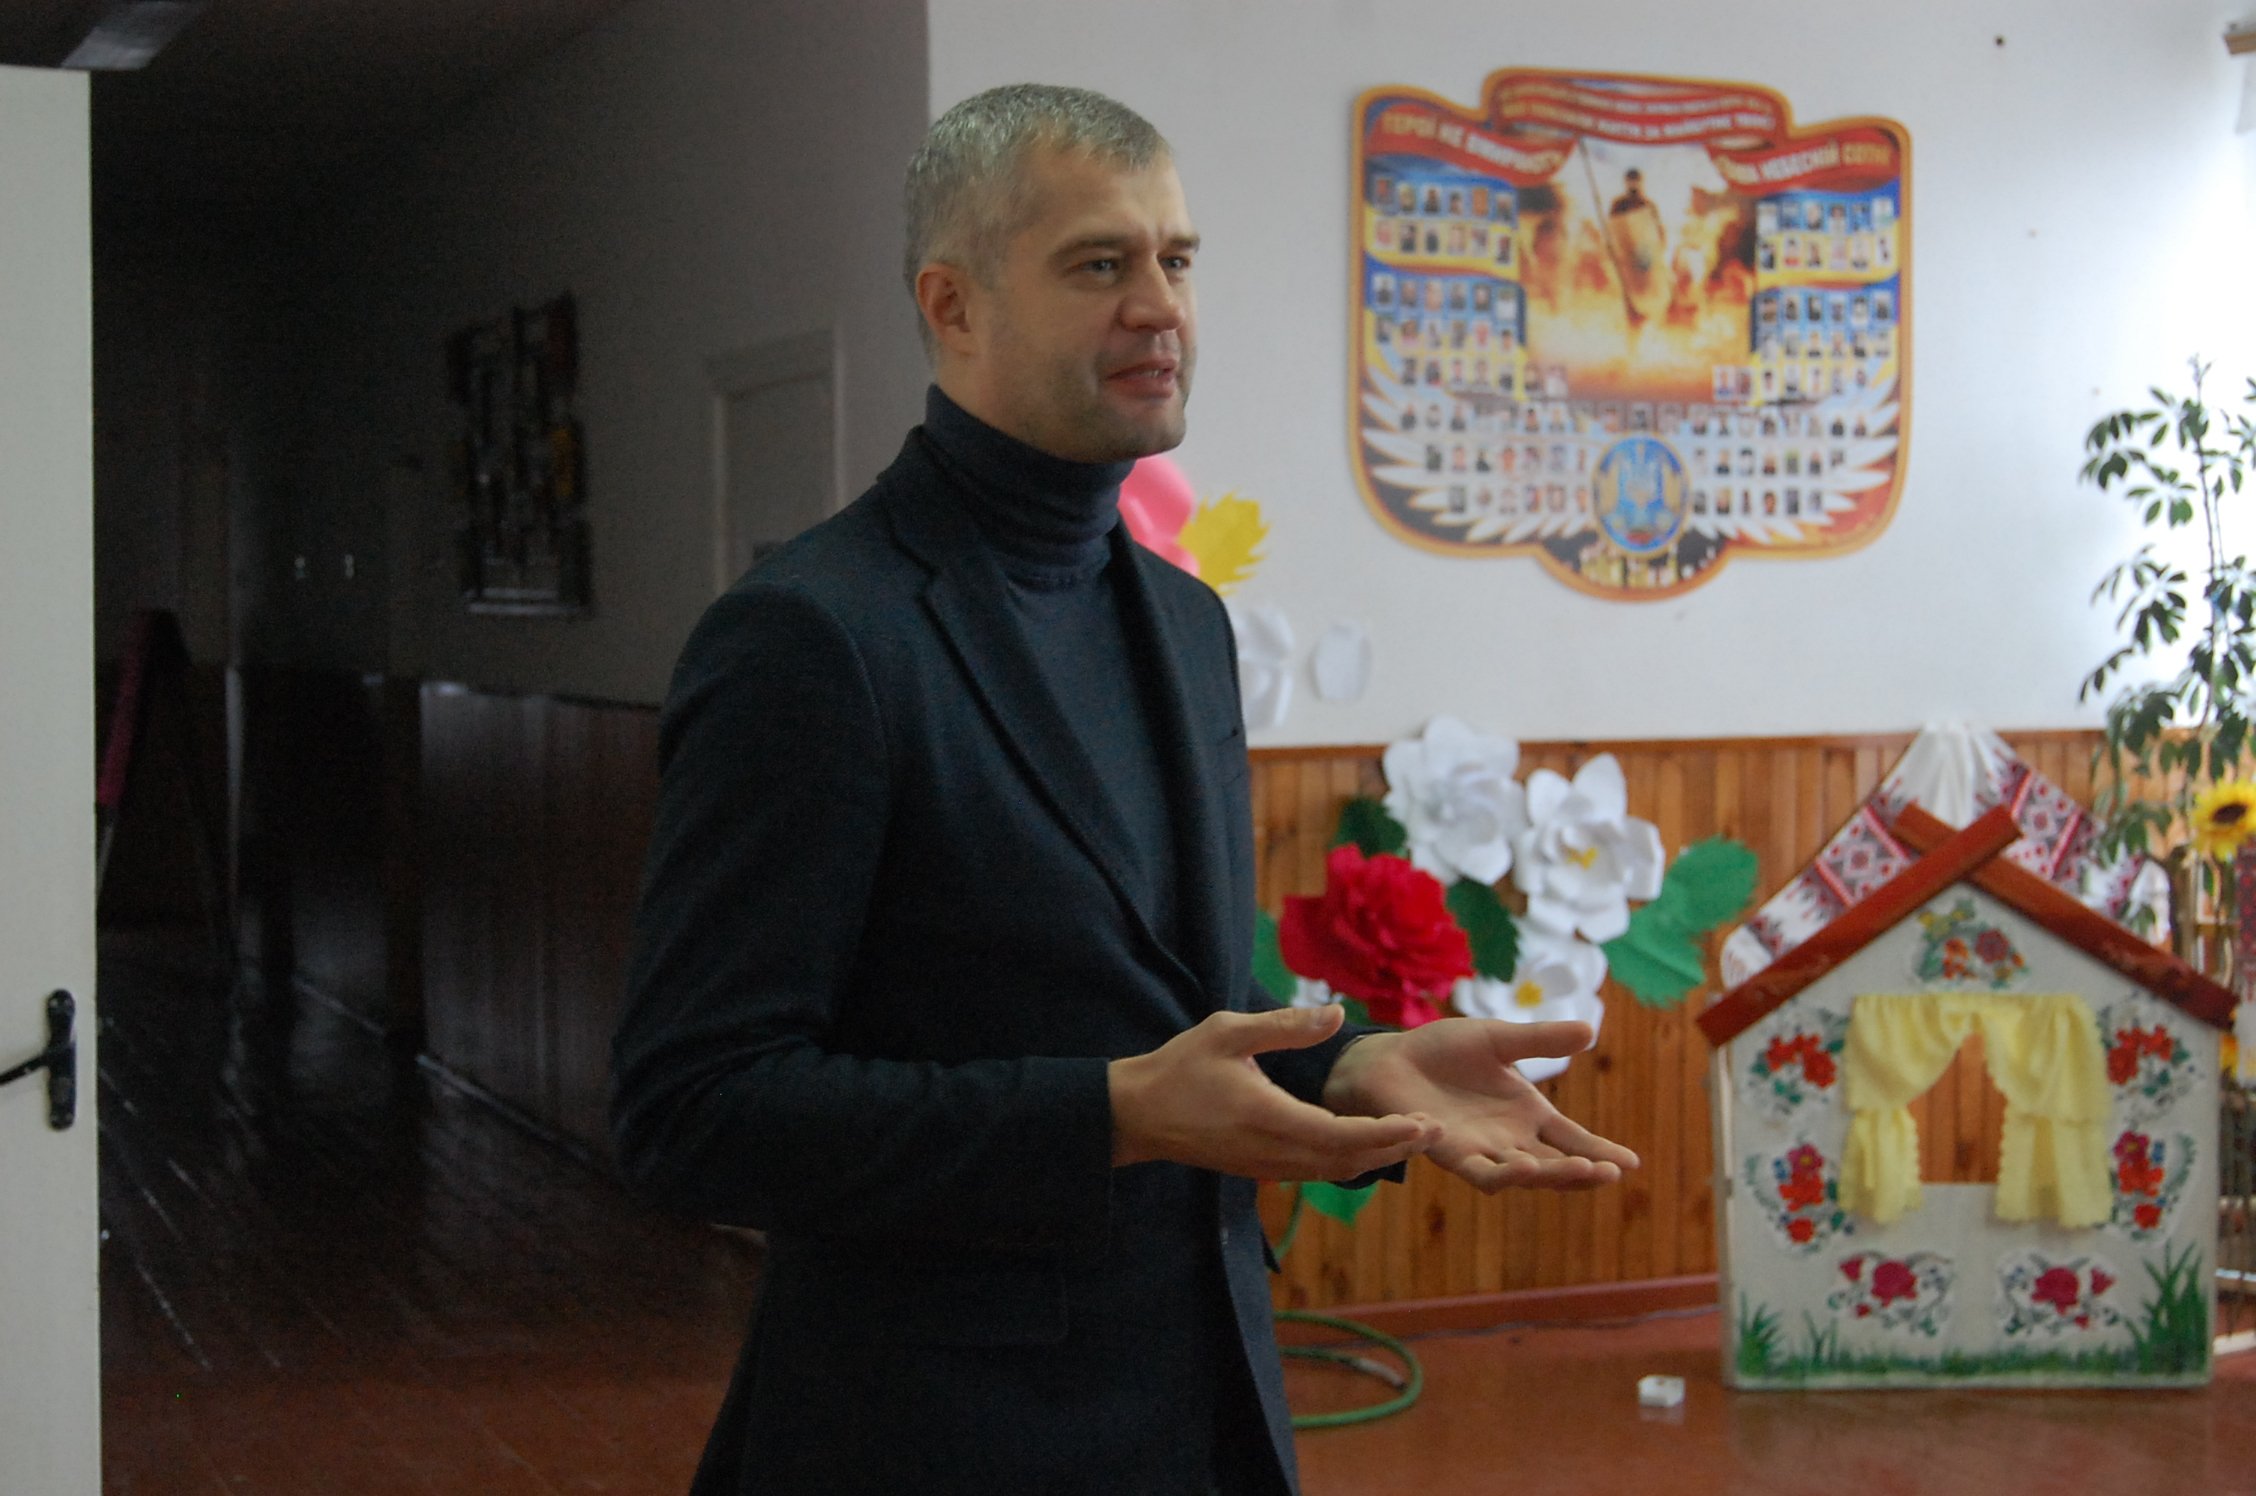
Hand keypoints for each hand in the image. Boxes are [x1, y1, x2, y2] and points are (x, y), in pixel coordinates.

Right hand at [1109, 1005, 1439, 1179]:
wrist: (1137, 1115)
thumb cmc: (1180, 1067)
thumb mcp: (1227, 1032)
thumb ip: (1285, 1027)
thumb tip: (1337, 1014)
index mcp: (1268, 1117)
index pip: (1341, 1136)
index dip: (1387, 1134)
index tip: (1423, 1124)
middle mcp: (1273, 1151)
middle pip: (1348, 1162)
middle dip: (1395, 1148)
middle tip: (1437, 1131)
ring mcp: (1267, 1167)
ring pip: (1334, 1172)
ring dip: (1376, 1157)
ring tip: (1414, 1138)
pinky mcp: (1261, 1170)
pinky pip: (1316, 1170)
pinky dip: (1349, 1160)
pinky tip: (1369, 1144)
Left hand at [1321, 1018, 1638, 1192]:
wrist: (1390, 1058)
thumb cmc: (1443, 1051)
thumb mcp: (1498, 1039)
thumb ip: (1539, 1040)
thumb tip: (1590, 1030)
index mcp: (1527, 1114)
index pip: (1573, 1140)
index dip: (1602, 1152)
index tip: (1633, 1164)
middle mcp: (1509, 1140)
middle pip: (1553, 1165)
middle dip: (1582, 1171)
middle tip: (1610, 1172)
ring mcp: (1479, 1150)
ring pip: (1520, 1174)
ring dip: (1547, 1175)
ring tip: (1576, 1170)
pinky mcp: (1447, 1152)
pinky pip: (1475, 1169)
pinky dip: (1496, 1169)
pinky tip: (1518, 1161)